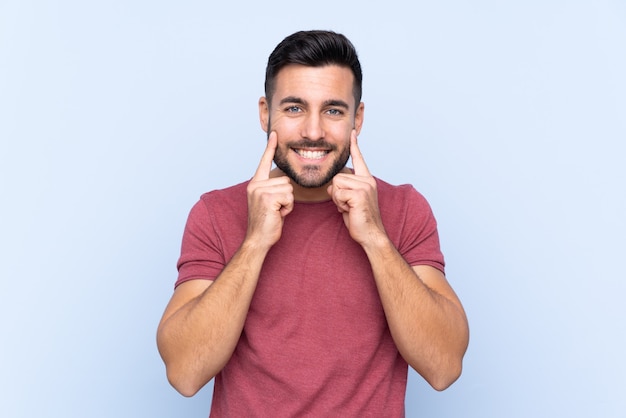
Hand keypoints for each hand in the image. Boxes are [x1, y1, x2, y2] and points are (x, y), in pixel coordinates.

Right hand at [245, 132, 293, 248]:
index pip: (264, 162)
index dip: (270, 148)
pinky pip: (289, 197)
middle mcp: (255, 185)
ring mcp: (260, 191)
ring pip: (288, 189)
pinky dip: (288, 208)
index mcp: (255, 184)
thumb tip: (284, 181)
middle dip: (286, 196)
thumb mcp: (268, 202)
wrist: (258, 239)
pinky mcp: (267, 198)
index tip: (274, 134)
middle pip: (285, 180)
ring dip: (287, 203)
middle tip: (275, 209)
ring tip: (276, 212)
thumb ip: (273, 189)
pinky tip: (277, 215)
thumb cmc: (266, 223)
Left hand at [327, 131, 385, 245]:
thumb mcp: (349, 201)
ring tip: (349, 208)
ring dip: (337, 199)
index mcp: (367, 179)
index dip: (354, 146)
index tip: (352, 133)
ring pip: (336, 184)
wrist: (371, 235)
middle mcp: (368, 180)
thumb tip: (333, 185)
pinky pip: (337, 193)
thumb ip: (342, 189)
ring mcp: (365, 186)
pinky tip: (350, 210)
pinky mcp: (360, 194)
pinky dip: (339, 204)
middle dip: (336, 193)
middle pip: (337, 176)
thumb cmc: (360, 220)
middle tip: (348, 205)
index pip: (358, 159)